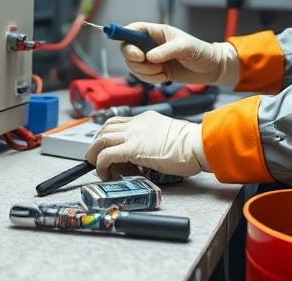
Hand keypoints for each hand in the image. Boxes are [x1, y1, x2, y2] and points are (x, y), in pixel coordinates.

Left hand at [85, 111, 207, 180]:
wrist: (196, 144)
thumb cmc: (190, 144)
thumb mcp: (168, 137)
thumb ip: (153, 143)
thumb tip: (145, 158)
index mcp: (146, 119)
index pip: (118, 122)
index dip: (107, 134)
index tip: (104, 145)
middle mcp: (137, 123)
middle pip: (106, 128)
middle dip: (96, 143)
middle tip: (94, 156)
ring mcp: (133, 135)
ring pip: (102, 139)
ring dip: (94, 153)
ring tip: (96, 166)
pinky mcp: (132, 149)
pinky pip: (107, 155)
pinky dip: (101, 165)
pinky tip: (105, 173)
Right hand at [120, 22, 238, 84]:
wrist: (211, 68)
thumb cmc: (201, 52)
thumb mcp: (186, 47)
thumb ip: (167, 51)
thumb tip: (149, 57)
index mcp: (157, 32)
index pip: (133, 29)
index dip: (126, 38)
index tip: (135, 53)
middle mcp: (151, 44)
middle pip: (128, 49)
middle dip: (135, 61)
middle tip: (150, 65)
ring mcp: (152, 58)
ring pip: (133, 65)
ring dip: (143, 72)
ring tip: (162, 73)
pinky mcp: (155, 71)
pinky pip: (142, 76)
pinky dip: (149, 79)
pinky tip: (164, 78)